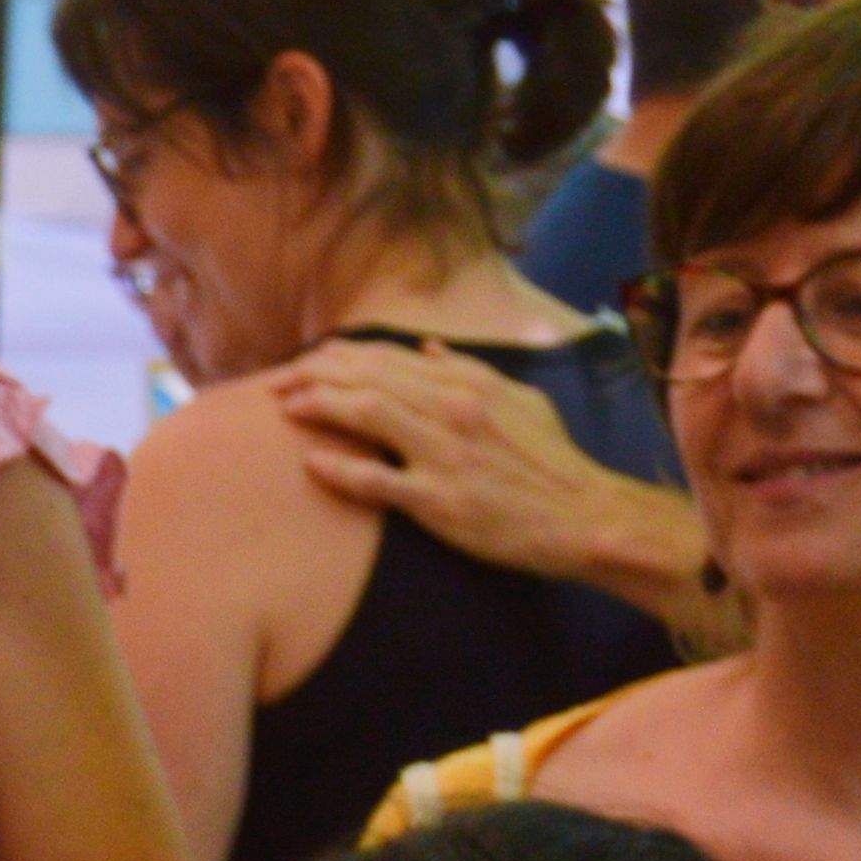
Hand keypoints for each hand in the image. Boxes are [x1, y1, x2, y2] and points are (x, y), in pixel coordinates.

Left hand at [263, 338, 695, 606]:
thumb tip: (426, 346)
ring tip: (284, 406)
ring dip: (320, 406)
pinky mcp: (439, 500)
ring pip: (369, 414)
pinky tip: (309, 463)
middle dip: (317, 374)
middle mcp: (453, 410)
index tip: (310, 362)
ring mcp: (444, 454)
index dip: (342, 357)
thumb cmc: (551, 461)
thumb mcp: (520, 399)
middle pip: (371, 378)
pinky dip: (340, 469)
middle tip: (278, 381)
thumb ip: (470, 371)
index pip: (391, 359)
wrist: (582, 514)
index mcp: (470, 384)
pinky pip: (377, 481)